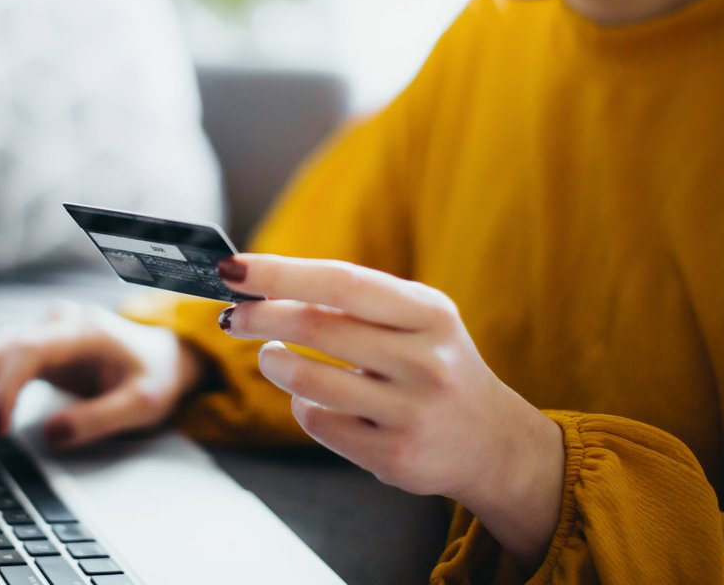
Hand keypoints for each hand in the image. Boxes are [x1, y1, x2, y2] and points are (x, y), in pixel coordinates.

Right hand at [0, 302, 207, 453]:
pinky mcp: (33, 345)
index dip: (4, 387)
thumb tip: (50, 434)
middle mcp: (54, 323)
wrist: (163, 355)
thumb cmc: (154, 376)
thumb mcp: (142, 403)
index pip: (27, 350)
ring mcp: (41, 331)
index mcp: (81, 330)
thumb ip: (100, 418)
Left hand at [217, 254, 563, 569]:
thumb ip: (355, 302)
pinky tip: (313, 398)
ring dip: (274, 363)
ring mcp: (412, 411)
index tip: (233, 268)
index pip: (342, 282)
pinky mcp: (395, 455)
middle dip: (261, 317)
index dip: (280, 273)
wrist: (491, 441)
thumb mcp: (416, 320)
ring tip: (272, 356)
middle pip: (316, 326)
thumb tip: (266, 285)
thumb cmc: (432, 364)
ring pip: (307, 379)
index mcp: (430, 313)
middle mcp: (426, 360)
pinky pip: (319, 421)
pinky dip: (302, 405)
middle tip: (235, 316)